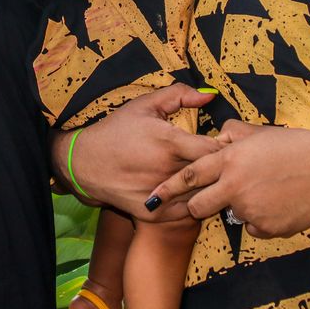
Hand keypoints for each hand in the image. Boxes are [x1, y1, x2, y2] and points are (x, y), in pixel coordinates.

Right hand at [57, 84, 218, 221]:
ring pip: (203, 195)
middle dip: (220, 167)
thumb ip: (180, 95)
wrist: (85, 163)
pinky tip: (188, 190)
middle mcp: (167, 171)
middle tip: (221, 161)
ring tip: (207, 176)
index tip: (221, 144)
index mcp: (169, 143)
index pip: (216, 150)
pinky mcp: (154, 214)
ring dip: (208, 186)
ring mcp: (161, 196)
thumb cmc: (117, 130)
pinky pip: (187, 211)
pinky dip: (192, 202)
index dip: (224, 147)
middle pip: (212, 174)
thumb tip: (210, 95)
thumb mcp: (146, 105)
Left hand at [148, 121, 309, 238]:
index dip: (169, 187)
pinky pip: (254, 227)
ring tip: (269, 191)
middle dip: (198, 206)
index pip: (190, 175)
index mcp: (231, 158)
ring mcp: (250, 209)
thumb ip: (234, 134)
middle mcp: (235, 185)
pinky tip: (281, 203)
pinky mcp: (266, 228)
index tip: (153, 196)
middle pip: (199, 207)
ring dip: (241, 207)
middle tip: (212, 200)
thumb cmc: (297, 146)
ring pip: (231, 215)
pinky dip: (262, 219)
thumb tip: (218, 135)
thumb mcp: (262, 132)